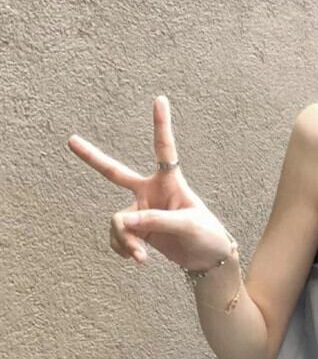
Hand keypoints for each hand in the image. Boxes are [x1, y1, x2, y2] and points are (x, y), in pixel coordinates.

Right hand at [67, 95, 231, 269]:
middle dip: (92, 158)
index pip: (164, 149)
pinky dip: (123, 249)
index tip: (160, 99)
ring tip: (140, 256)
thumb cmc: (205, 235)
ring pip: (118, 221)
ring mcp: (141, 211)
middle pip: (115, 173)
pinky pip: (118, 237)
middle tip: (70, 140)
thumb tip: (124, 222)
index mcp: (169, 182)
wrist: (206, 259)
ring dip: (124, 240)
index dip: (160, 124)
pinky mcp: (136, 230)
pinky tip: (136, 258)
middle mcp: (150, 192)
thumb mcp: (187, 225)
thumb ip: (156, 220)